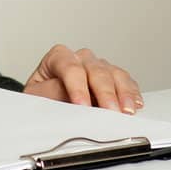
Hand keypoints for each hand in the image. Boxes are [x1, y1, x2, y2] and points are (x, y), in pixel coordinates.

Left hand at [24, 44, 143, 113]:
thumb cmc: (41, 99)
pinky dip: (131, 92)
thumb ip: (51, 93)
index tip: (81, 106)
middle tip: (110, 111)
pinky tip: (134, 103)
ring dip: (123, 93)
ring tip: (126, 110)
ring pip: (114, 73)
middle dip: (105, 92)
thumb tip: (68, 95)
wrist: (47, 104)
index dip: (77, 87)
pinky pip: (125, 80)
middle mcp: (81, 58)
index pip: (70, 68)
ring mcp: (98, 67)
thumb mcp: (36, 97)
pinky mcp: (111, 78)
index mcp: (58, 57)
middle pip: (96, 70)